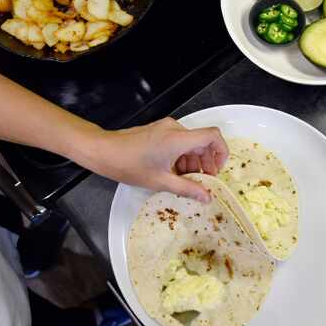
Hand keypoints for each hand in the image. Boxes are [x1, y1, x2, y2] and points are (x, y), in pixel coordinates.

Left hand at [76, 117, 227, 201]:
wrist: (103, 151)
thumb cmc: (128, 164)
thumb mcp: (160, 181)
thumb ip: (187, 188)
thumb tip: (206, 197)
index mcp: (178, 139)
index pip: (213, 136)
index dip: (221, 152)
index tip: (217, 170)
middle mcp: (175, 129)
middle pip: (203, 142)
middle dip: (206, 162)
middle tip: (202, 182)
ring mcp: (166, 128)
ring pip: (191, 143)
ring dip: (193, 161)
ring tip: (185, 180)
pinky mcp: (159, 131)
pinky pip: (179, 141)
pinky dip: (182, 156)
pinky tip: (173, 172)